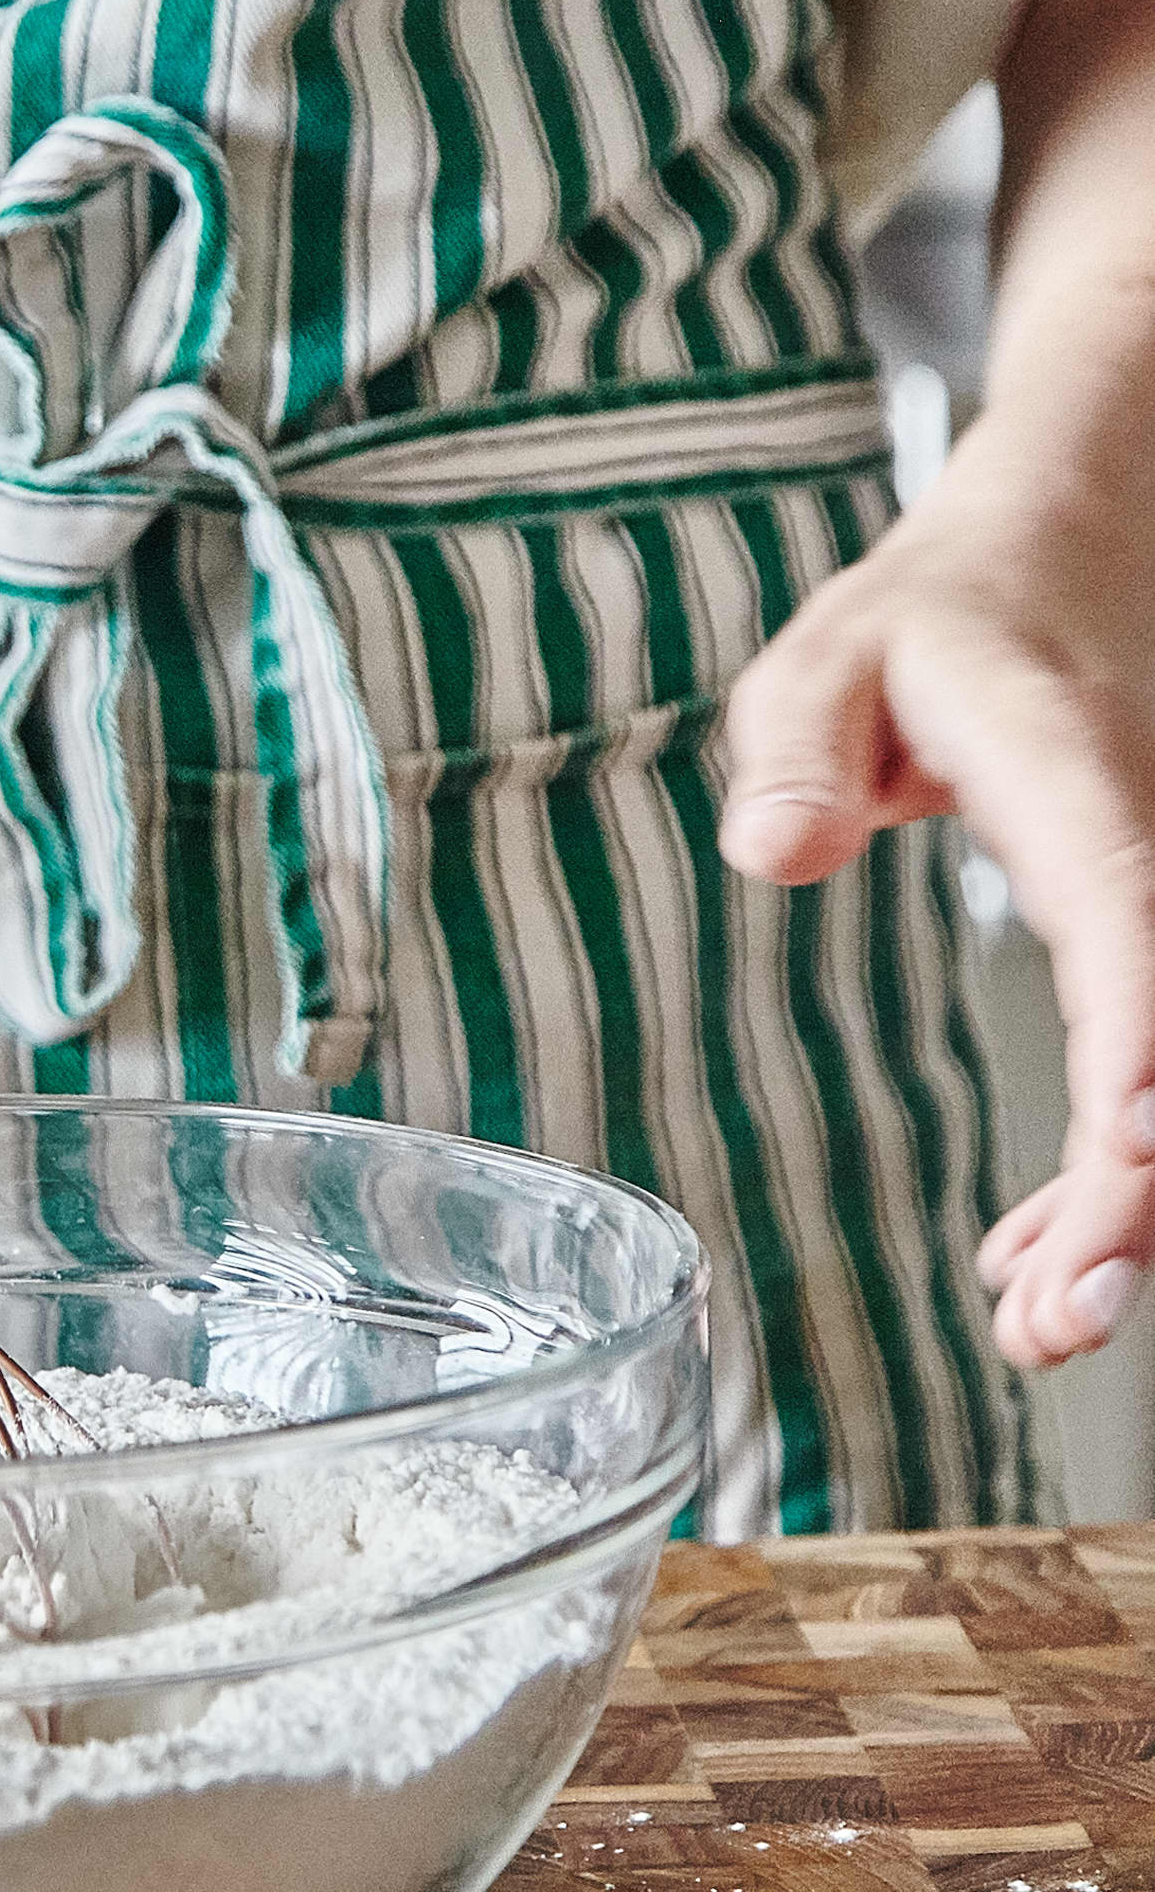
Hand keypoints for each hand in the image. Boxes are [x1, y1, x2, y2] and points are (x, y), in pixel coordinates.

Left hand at [719, 414, 1154, 1370]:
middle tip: (1058, 1320)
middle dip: (1128, 1194)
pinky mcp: (1136, 947)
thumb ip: (794, 747)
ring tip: (1041, 1329)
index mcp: (1074, 782)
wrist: (1050, 562)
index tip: (1134, 1141)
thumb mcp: (823, 658)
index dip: (1144, 1041)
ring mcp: (1149, 908)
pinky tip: (1031, 1259)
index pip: (1128, 918)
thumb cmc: (931, 621)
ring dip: (1118, 1211)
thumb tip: (774, 847)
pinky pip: (1140, 1074)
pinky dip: (1098, 1176)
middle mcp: (1141, 857)